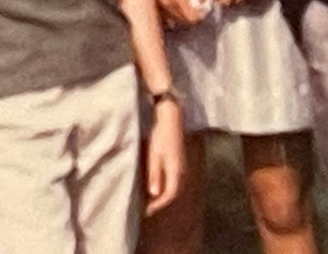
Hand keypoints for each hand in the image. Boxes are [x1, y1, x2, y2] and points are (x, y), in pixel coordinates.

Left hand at [143, 99, 184, 214]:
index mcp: (176, 170)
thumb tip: (154, 194)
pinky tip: (155, 183)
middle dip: (159, 202)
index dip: (157, 205)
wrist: (170, 114)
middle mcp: (182, 169)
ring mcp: (182, 164)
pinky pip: (173, 178)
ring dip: (162, 194)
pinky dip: (164, 184)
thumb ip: (154, 174)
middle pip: (173, 192)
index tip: (145, 211)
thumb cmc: (160, 133)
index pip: (169, 195)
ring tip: (148, 198)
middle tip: (145, 208)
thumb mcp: (154, 154)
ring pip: (174, 185)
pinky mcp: (178, 159)